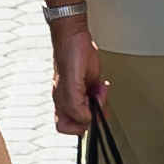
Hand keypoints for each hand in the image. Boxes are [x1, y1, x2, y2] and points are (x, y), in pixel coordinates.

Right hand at [47, 14, 105, 135]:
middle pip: (81, 120)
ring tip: (99, 91)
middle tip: (97, 103)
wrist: (75, 36)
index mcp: (60, 101)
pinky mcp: (88, 84)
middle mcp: (69, 99)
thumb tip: (86, 119)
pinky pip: (96, 98)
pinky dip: (102, 94)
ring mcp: (79, 92)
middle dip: (93, 114)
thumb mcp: (71, 83)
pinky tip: (101, 86)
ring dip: (100, 103)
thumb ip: (75, 105)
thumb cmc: (68, 55)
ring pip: (91, 110)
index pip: (64, 127)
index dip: (78, 126)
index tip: (89, 115)